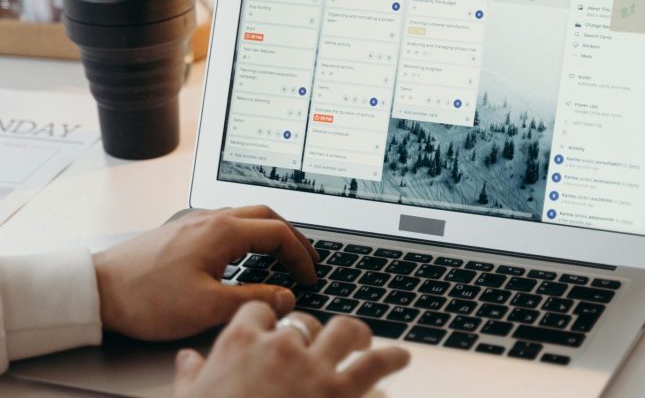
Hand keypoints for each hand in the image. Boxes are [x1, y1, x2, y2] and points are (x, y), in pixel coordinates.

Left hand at [93, 206, 318, 339]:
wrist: (97, 288)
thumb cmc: (145, 297)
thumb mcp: (206, 307)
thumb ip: (253, 299)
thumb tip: (286, 296)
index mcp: (222, 231)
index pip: (279, 233)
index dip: (301, 254)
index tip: (310, 275)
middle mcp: (211, 218)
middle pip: (267, 214)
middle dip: (293, 236)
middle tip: (307, 258)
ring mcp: (196, 221)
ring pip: (247, 215)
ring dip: (271, 232)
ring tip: (283, 255)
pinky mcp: (183, 230)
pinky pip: (228, 222)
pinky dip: (249, 233)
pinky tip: (245, 254)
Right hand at [173, 302, 409, 397]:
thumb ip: (190, 376)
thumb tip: (186, 359)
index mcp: (241, 343)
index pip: (258, 312)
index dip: (267, 319)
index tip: (271, 328)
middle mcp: (281, 346)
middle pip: (303, 321)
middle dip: (314, 329)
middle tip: (323, 340)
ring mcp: (314, 367)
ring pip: (345, 331)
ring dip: (360, 335)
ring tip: (369, 341)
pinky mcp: (340, 391)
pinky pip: (374, 366)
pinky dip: (391, 360)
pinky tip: (400, 362)